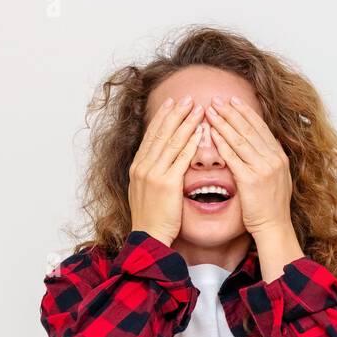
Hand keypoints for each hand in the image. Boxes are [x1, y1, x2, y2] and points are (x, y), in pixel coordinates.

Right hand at [129, 96, 204, 245]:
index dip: (163, 118)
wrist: (148, 237)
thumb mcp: (145, 192)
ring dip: (185, 123)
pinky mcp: (167, 183)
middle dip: (175, 114)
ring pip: (171, 141)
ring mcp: (154, 174)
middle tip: (188, 98)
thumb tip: (159, 162)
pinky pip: (180, 158)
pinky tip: (199, 132)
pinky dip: (190, 143)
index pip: (151, 136)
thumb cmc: (151, 219)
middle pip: (161, 133)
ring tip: (197, 108)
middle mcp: (143, 166)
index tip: (172, 104)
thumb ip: (151, 174)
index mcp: (137, 167)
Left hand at [204, 95, 292, 238]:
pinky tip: (212, 133)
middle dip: (231, 112)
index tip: (233, 101)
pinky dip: (222, 143)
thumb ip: (273, 159)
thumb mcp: (279, 178)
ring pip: (240, 139)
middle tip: (217, 99)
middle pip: (249, 129)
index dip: (245, 113)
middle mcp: (272, 159)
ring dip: (223, 123)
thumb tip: (271, 143)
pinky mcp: (250, 180)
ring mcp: (262, 169)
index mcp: (279, 157)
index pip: (260, 128)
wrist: (274, 227)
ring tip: (210, 111)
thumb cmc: (272, 207)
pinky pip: (233, 157)